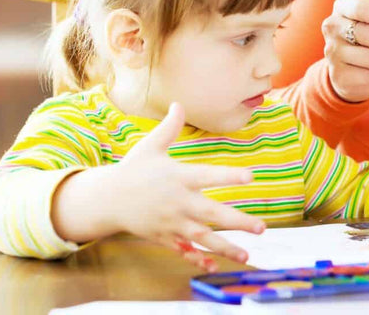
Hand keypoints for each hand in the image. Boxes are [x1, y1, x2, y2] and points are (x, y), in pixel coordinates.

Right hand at [53, 103, 265, 271]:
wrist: (107, 199)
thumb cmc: (133, 170)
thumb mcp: (150, 146)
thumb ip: (169, 127)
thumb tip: (178, 103)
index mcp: (178, 177)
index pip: (208, 175)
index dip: (229, 176)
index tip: (250, 177)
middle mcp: (178, 202)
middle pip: (212, 213)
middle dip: (237, 222)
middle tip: (261, 227)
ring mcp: (171, 222)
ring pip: (203, 238)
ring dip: (226, 247)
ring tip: (247, 255)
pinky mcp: (165, 237)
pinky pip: (184, 250)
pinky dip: (199, 259)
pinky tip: (215, 266)